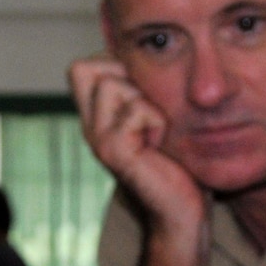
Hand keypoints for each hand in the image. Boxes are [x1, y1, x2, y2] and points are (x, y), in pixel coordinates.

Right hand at [69, 56, 206, 235]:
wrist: (184, 211)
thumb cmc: (179, 163)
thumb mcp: (156, 116)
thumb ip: (142, 91)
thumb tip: (145, 55)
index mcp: (97, 117)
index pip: (82, 67)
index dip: (112, 63)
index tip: (140, 90)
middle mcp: (91, 127)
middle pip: (86, 68)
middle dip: (124, 74)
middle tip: (148, 107)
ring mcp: (99, 140)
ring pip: (112, 84)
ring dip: (145, 99)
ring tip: (156, 129)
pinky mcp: (115, 152)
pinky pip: (137, 110)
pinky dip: (158, 121)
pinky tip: (161, 144)